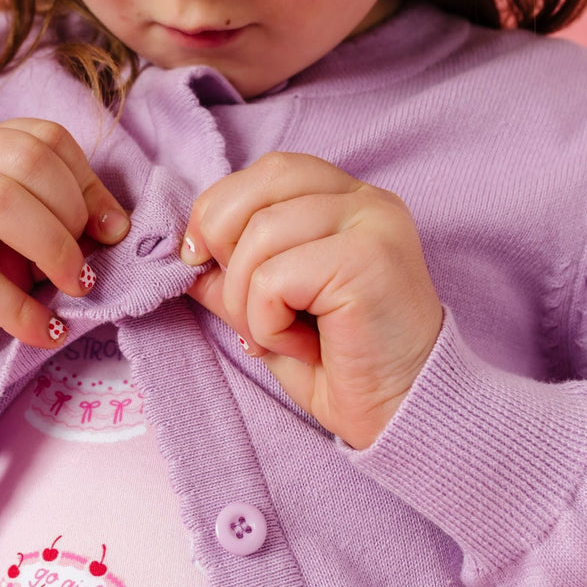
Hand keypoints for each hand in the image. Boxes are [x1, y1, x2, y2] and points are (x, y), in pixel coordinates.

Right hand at [0, 119, 129, 362]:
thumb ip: (61, 227)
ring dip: (51, 251)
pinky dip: (17, 309)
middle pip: (27, 161)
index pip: (45, 138)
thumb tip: (117, 227)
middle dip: (72, 220)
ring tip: (73, 291)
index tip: (111, 234)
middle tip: (86, 272)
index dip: (89, 185)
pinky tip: (42, 331)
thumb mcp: (20, 246)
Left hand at [182, 152, 442, 448]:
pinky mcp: (369, 259)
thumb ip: (232, 276)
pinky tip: (300, 345)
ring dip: (247, 302)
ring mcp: (373, 225)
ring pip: (260, 236)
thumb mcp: (270, 313)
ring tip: (279, 337)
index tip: (201, 262)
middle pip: (260, 185)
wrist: (402, 415)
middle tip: (239, 307)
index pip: (270, 170)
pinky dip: (267, 322)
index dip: (220, 209)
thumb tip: (185, 253)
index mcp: (349, 202)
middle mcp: (368, 201)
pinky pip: (274, 279)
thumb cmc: (342, 368)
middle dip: (222, 246)